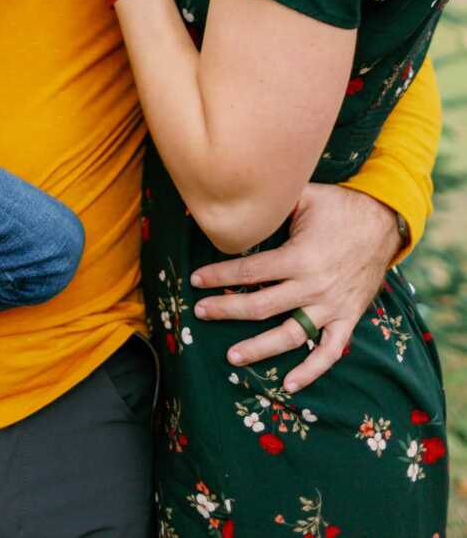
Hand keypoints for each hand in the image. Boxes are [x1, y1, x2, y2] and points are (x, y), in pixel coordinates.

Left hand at [189, 183, 400, 391]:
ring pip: (290, 335)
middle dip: (226, 310)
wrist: (384, 223)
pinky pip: (329, 351)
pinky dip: (311, 371)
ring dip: (259, 348)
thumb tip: (237, 197)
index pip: (249, 271)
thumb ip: (273, 202)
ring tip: (232, 357)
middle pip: (261, 305)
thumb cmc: (339, 207)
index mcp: (299, 257)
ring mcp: (331, 306)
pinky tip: (290, 385)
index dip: (219, 276)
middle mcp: (313, 286)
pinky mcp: (347, 318)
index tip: (196, 280)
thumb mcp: (305, 196)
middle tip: (200, 313)